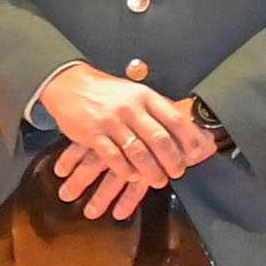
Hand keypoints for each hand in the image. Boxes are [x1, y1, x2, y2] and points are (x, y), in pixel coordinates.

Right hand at [36, 62, 216, 214]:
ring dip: (151, 170)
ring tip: (159, 180)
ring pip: (138, 152)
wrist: (69, 85)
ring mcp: (111, 121)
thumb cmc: (107, 93)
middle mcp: (130, 108)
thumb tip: (184, 127)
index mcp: (145, 96)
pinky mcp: (92, 134)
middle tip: (178, 172)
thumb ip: (155, 109)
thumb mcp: (135, 92)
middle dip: (172, 159)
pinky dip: (126, 170)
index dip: (188, 138)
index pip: (174, 118)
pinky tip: (133, 176)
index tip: (196, 153)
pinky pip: (113, 157)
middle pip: (159, 139)